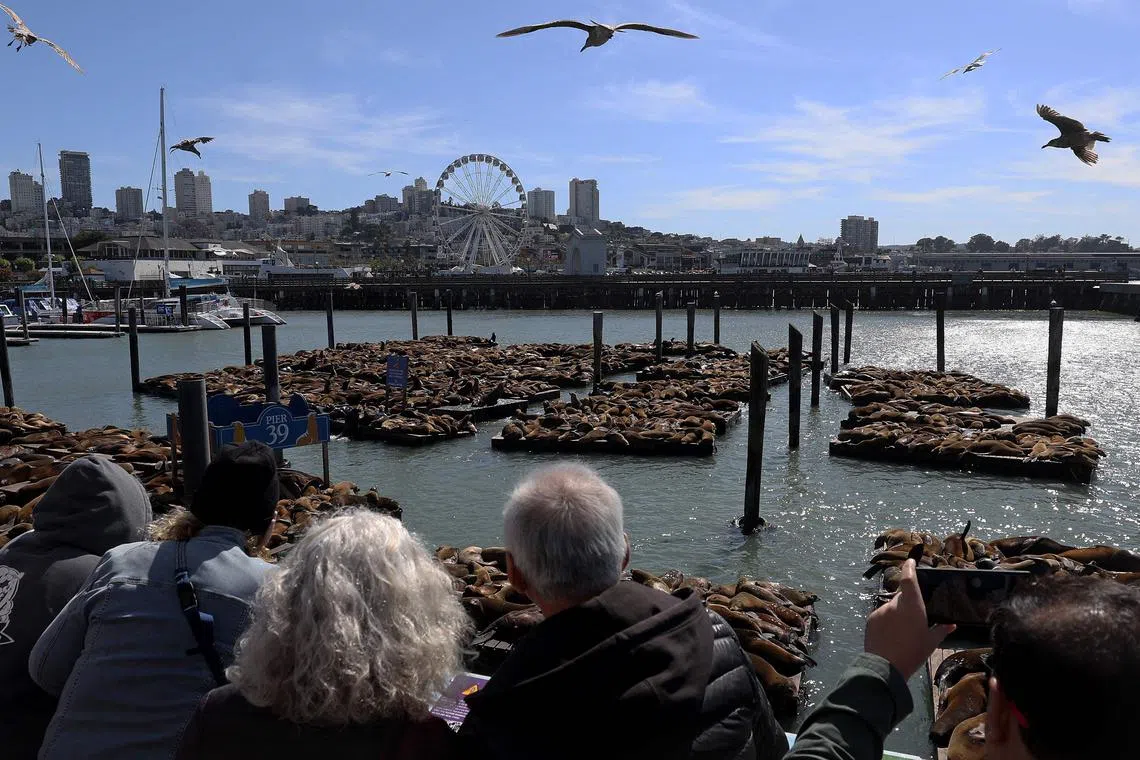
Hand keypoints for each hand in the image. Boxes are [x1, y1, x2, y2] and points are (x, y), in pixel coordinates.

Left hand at [864, 559, 954, 679]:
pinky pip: (881, 615)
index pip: (909, 579)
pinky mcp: (871, 619)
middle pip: (901, 596)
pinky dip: (887, 621)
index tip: (910, 561)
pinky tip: (891, 636)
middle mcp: (895, 604)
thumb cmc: (913, 653)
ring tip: (902, 632)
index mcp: (912, 605)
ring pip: (891, 607)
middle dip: (907, 602)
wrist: (885, 667)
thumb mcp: (930, 642)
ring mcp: (881, 611)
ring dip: (897, 614)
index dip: (909, 567)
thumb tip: (952, 625)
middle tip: (914, 617)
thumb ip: (941, 630)